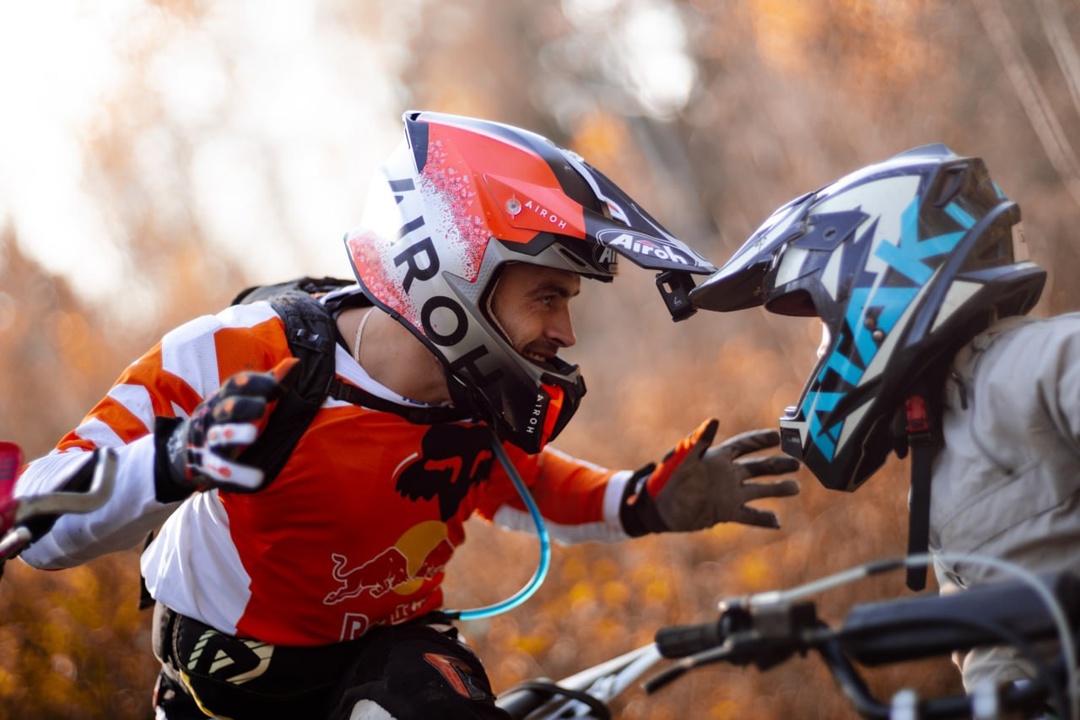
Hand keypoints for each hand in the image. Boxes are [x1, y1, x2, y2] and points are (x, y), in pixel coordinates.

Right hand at [156, 358, 298, 494]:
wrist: (186, 448)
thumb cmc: (230, 417)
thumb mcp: (248, 398)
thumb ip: (272, 384)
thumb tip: (295, 364)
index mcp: (225, 397)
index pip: (235, 385)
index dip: (254, 384)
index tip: (274, 384)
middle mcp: (214, 416)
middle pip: (225, 408)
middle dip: (241, 406)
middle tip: (262, 408)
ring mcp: (210, 440)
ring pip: (219, 436)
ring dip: (234, 434)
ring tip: (253, 435)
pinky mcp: (209, 464)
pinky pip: (221, 468)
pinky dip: (238, 473)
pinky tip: (257, 478)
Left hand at [620, 418, 800, 534]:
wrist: (660, 508)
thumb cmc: (669, 477)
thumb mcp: (685, 457)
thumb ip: (700, 440)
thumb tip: (714, 419)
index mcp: (718, 457)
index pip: (745, 445)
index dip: (762, 440)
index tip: (780, 436)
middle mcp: (728, 474)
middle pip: (759, 467)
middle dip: (778, 464)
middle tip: (797, 464)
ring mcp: (729, 493)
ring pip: (759, 490)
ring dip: (778, 489)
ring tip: (795, 488)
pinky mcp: (726, 512)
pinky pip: (749, 515)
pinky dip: (763, 519)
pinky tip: (778, 522)